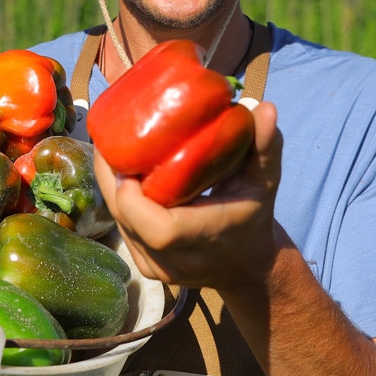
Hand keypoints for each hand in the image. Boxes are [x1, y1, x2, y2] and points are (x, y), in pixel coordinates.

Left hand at [93, 101, 282, 292]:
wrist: (248, 265)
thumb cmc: (254, 215)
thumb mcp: (264, 181)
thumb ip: (266, 146)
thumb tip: (265, 107)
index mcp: (206, 238)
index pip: (160, 230)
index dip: (134, 198)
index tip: (129, 159)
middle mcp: (177, 261)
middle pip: (128, 221)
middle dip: (110, 179)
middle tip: (109, 140)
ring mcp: (157, 268)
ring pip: (119, 224)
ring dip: (109, 187)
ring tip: (109, 150)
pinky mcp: (145, 265)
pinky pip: (122, 229)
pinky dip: (117, 200)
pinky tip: (116, 173)